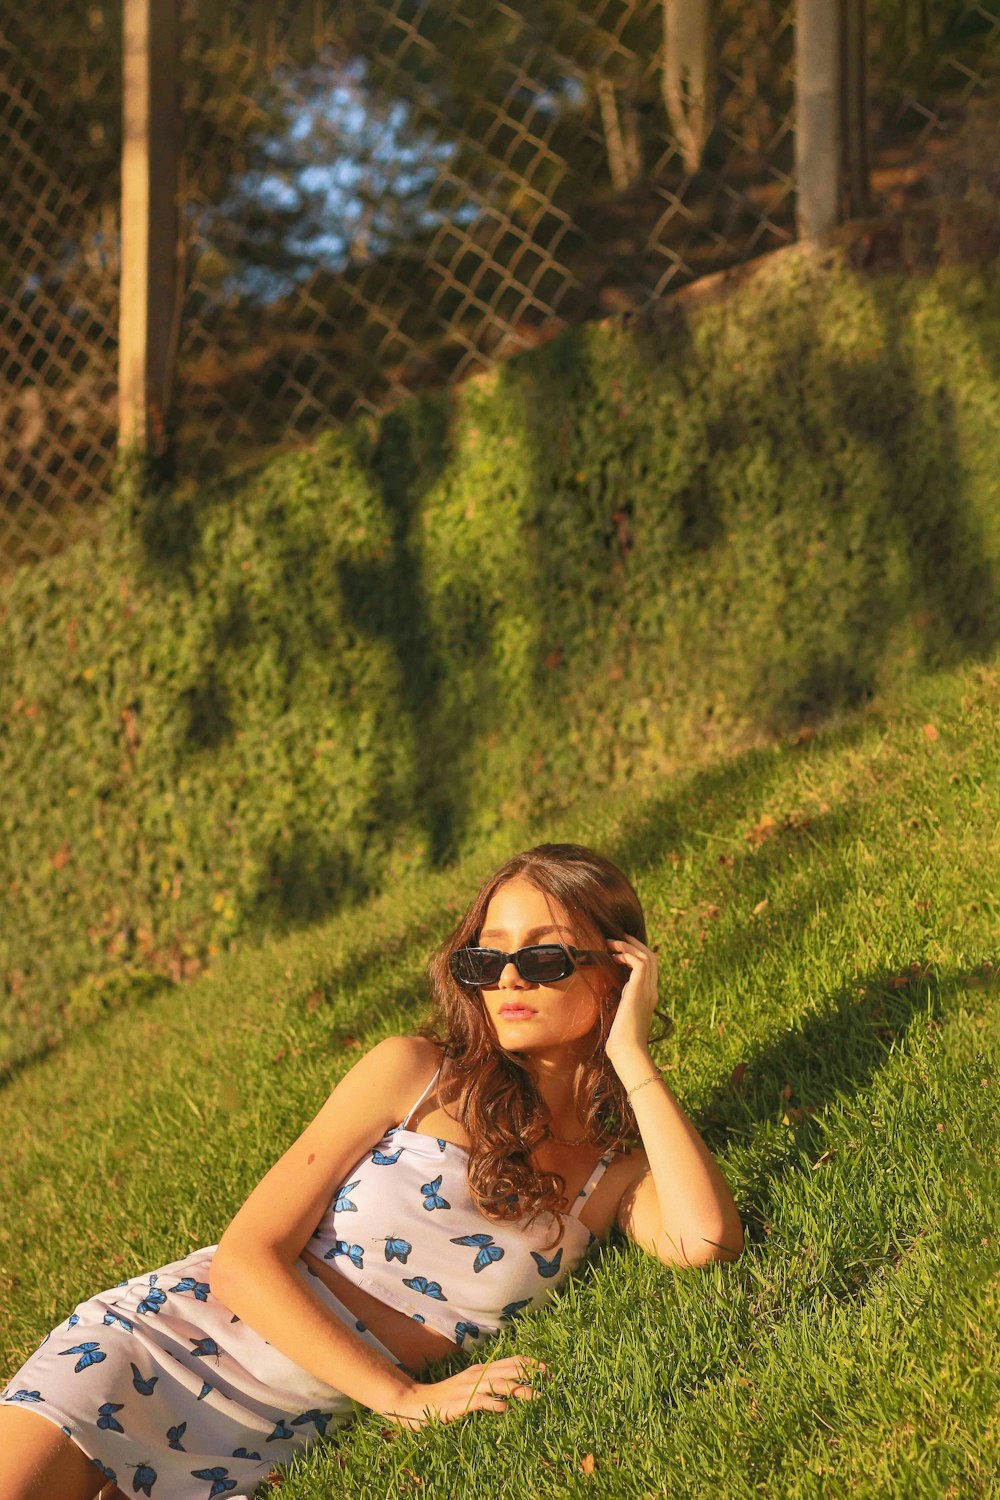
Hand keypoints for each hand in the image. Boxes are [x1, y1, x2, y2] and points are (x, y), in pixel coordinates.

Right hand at [379, 1355, 550, 1430]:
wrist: (416, 1402)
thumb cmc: (445, 1398)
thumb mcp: (469, 1388)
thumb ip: (486, 1387)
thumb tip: (507, 1391)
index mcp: (480, 1370)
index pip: (509, 1362)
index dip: (528, 1363)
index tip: (546, 1369)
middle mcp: (477, 1374)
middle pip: (508, 1369)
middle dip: (530, 1373)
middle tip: (550, 1378)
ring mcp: (469, 1387)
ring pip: (498, 1384)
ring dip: (518, 1388)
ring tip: (536, 1395)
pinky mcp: (461, 1402)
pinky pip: (480, 1401)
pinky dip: (493, 1403)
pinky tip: (505, 1409)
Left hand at [603, 934, 659, 1063]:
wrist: (628, 1051)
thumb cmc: (620, 1040)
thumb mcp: (620, 1015)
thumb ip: (621, 1002)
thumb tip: (612, 992)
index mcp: (648, 997)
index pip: (648, 968)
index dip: (635, 954)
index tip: (619, 949)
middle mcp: (651, 991)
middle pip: (651, 957)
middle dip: (634, 944)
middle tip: (617, 937)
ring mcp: (648, 990)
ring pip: (647, 956)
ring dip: (628, 946)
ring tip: (611, 942)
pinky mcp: (640, 990)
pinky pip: (640, 963)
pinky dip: (628, 954)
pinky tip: (614, 955)